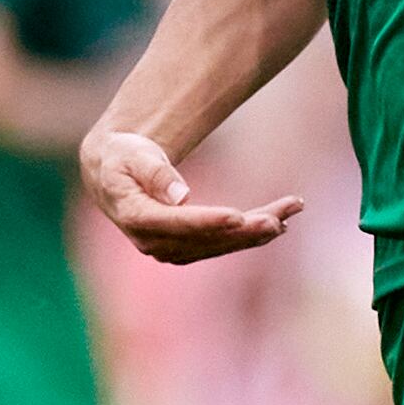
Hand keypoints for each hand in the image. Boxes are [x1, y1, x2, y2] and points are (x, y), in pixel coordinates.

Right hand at [83, 127, 304, 263]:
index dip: (207, 221)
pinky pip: (222, 244)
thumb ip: (155, 173)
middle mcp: (153, 242)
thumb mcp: (132, 155)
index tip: (237, 216)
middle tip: (279, 219)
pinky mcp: (186, 247)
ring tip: (290, 210)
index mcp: (136, 217)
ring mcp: (170, 249)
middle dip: (245, 231)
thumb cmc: (122, 157)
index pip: (176, 223)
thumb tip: (182, 197)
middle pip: (206, 239)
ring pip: (220, 244)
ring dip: (257, 232)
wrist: (112, 175)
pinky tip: (279, 222)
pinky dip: (250, 235)